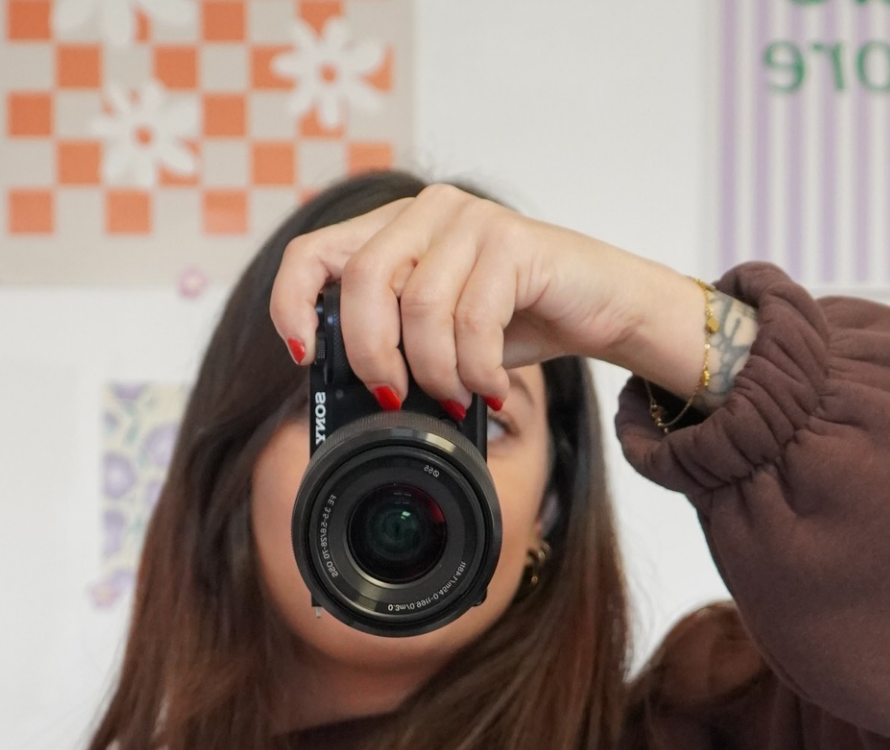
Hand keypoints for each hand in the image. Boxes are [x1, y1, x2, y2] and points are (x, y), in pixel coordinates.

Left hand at [268, 182, 720, 416]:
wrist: (597, 306)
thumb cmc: (515, 321)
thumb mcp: (438, 334)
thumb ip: (393, 340)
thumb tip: (351, 393)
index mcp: (393, 230)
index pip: (311, 252)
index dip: (292, 305)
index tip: (305, 357)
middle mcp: (425, 212)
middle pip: (362, 280)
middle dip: (374, 356)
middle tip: (397, 398)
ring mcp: (468, 220)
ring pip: (420, 307)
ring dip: (436, 372)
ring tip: (458, 396)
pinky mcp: (511, 241)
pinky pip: (472, 319)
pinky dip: (475, 370)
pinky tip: (488, 388)